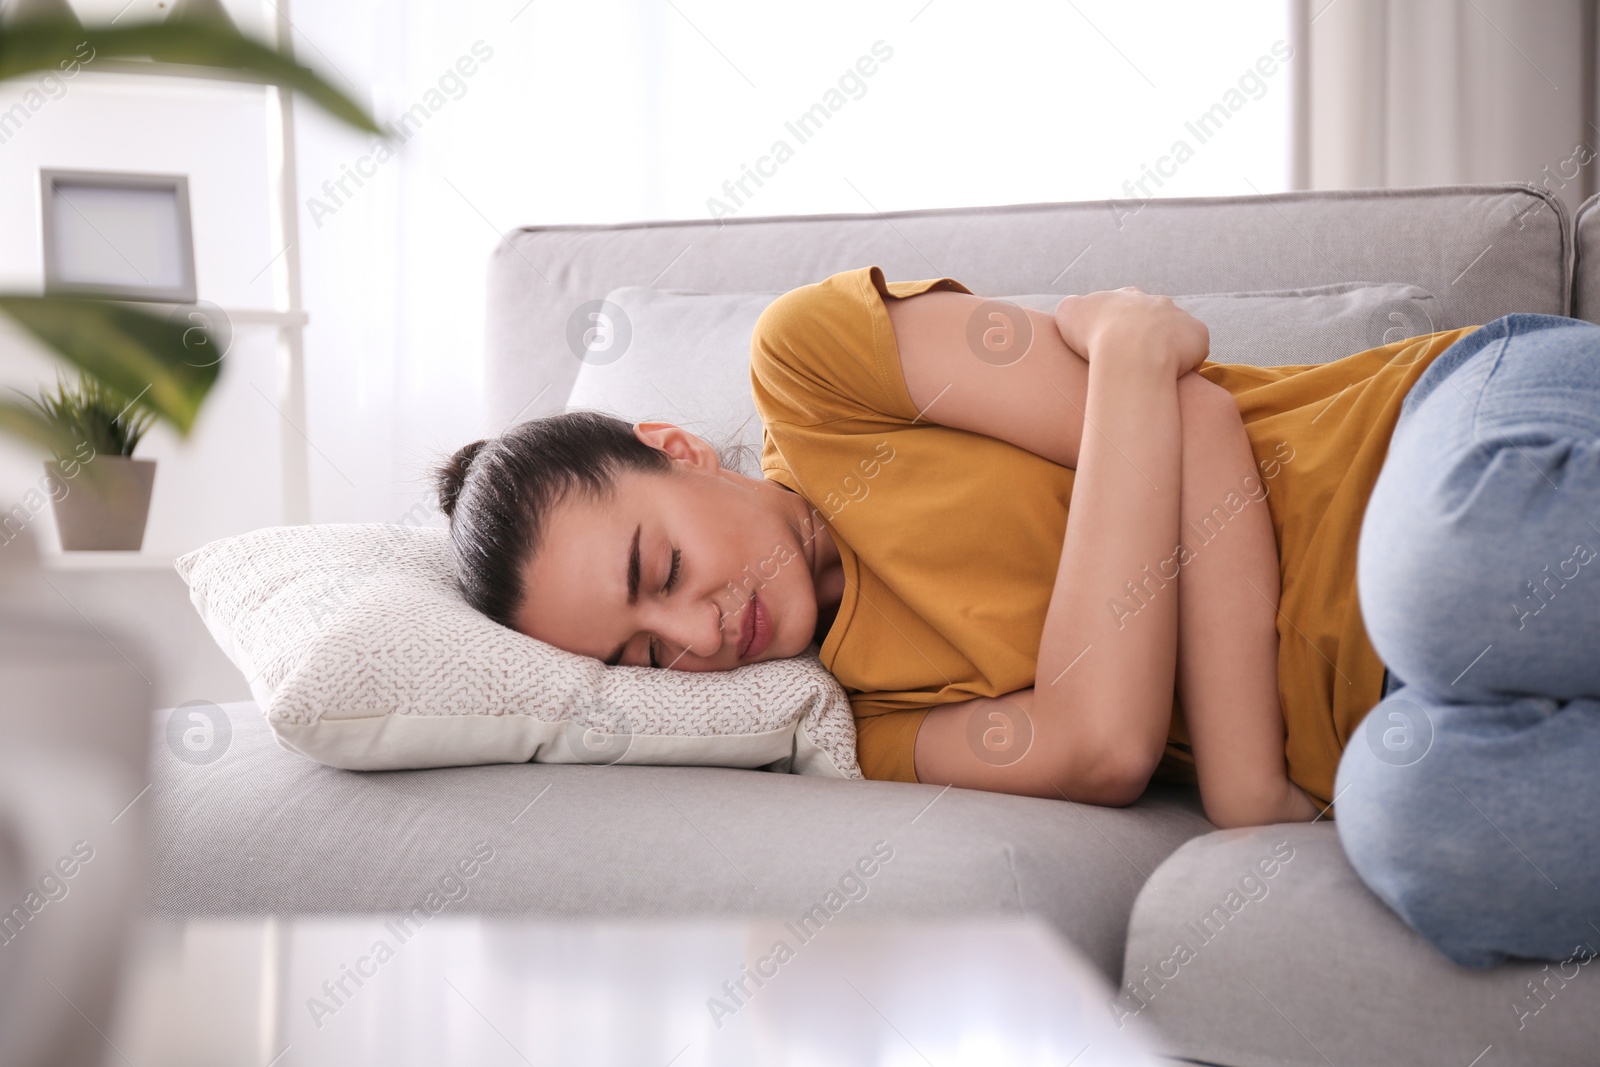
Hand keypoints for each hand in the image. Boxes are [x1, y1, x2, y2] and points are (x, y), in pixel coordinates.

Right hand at [1054, 286, 1208, 377]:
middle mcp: (1155, 301)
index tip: (1112, 345)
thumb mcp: (1068, 314)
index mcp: (1126, 296)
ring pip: (1176, 333)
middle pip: (1153, 317)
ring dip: (1168, 348)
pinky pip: (1195, 348)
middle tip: (1135, 361)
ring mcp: (1179, 317)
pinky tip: (1173, 377)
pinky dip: (1187, 361)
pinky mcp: (1198, 335)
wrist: (1129, 353)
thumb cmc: (1094, 336)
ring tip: (1156, 373)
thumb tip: (1076, 310)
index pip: (1124, 307)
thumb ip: (1073, 308)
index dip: (1118, 326)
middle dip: (1146, 335)